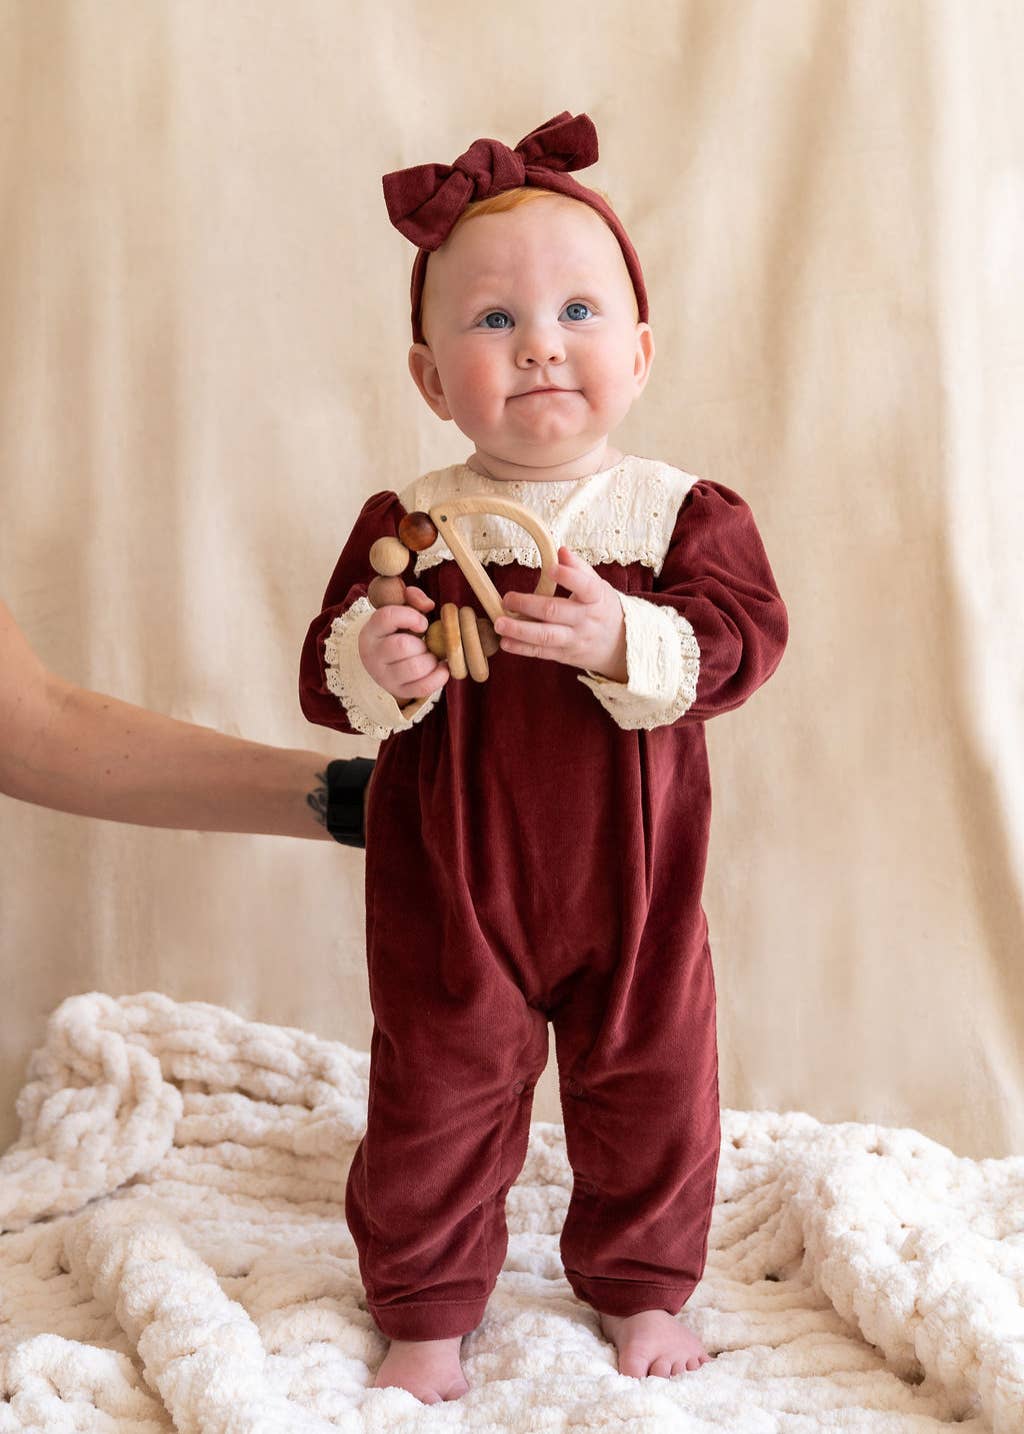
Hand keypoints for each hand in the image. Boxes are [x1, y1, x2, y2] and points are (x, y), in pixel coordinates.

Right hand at [357, 586, 450, 701]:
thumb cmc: (395, 633)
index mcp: (371, 631)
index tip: (422, 623)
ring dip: (431, 660)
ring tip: (430, 656)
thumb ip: (412, 598)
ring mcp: (384, 676)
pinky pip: (422, 687)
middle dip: (421, 643)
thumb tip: (429, 605)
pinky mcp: (398, 691)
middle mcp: (373, 655)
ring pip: (414, 667)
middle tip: (425, 644)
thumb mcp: (399, 611)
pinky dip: (439, 677)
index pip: (387, 617)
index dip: (410, 616)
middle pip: (402, 645)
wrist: (382, 663)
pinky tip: (441, 667)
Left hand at [492, 547, 627, 681]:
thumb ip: (579, 569)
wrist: (620, 646)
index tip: (551, 568)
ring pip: (546, 636)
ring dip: (520, 630)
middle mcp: (586, 620)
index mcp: (596, 598)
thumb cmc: (602, 609)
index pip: (585, 586)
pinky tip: (505, 642)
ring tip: (499, 623)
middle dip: (528, 605)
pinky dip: (522, 648)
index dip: (569, 577)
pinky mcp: (565, 655)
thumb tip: (561, 550)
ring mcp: (575, 640)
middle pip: (555, 612)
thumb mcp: (598, 587)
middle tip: (507, 599)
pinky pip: (542, 652)